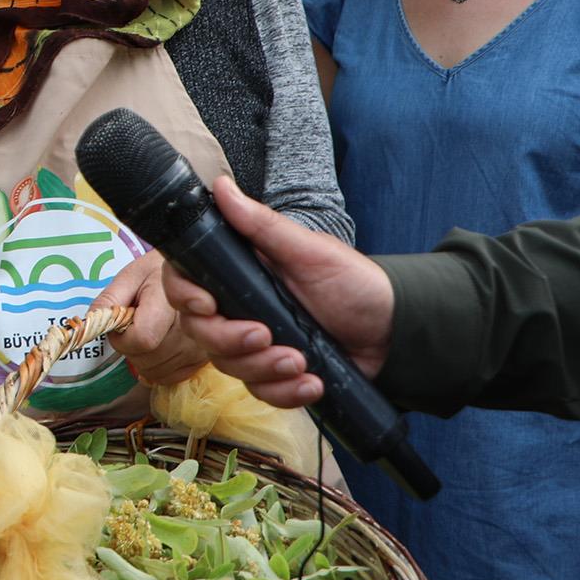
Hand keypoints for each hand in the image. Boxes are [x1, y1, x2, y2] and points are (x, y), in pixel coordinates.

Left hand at [93, 250, 202, 385]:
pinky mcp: (202, 360)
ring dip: (143, 358)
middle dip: (130, 348)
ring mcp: (200, 347)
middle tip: (135, 325)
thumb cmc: (156, 275)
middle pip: (148, 359)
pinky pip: (169, 377)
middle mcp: (192, 328)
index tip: (122, 322)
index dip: (123, 337)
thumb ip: (109, 300)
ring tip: (149, 332)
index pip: (143, 339)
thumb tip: (89, 324)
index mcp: (171, 301)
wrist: (190, 278)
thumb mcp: (130, 277)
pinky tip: (159, 346)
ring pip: (156, 371)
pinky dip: (157, 367)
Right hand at [162, 177, 394, 407]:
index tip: (207, 305)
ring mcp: (256, 345)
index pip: (187, 286)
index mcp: (239, 276)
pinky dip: (286, 392)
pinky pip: (263, 392)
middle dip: (231, 340)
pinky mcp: (276, 375)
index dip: (185, 297)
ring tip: (302, 360)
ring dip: (264, 368)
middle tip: (266, 335)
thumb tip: (221, 187)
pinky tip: (312, 382)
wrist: (394, 331)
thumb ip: (261, 225)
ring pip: (230, 366)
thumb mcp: (309, 250)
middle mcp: (240, 310)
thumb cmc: (354, 283)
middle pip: (202, 333)